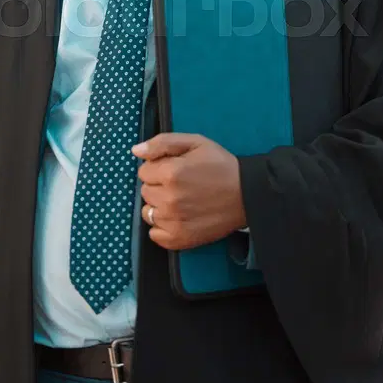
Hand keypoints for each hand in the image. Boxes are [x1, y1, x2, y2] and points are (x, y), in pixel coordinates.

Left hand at [132, 133, 246, 250]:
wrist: (247, 194)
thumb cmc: (220, 165)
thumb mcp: (195, 142)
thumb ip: (162, 143)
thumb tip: (135, 151)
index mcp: (170, 174)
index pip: (144, 171)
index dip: (158, 168)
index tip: (175, 169)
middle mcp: (168, 199)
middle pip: (145, 191)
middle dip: (158, 186)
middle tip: (181, 184)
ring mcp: (173, 222)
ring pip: (148, 212)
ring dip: (159, 206)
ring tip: (181, 201)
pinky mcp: (179, 239)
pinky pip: (155, 234)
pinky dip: (162, 227)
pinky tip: (178, 218)